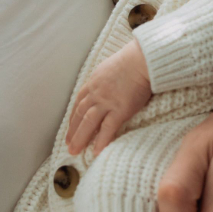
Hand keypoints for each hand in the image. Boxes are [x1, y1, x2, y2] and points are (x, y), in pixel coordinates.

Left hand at [66, 39, 150, 155]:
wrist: (143, 59)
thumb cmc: (132, 60)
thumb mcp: (111, 67)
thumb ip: (105, 79)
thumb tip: (107, 85)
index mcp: (94, 82)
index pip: (79, 103)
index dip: (73, 117)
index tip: (70, 128)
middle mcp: (96, 94)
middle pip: (79, 115)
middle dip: (73, 131)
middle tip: (69, 145)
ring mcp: (106, 102)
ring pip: (88, 123)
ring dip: (80, 138)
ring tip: (75, 151)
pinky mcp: (119, 109)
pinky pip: (107, 128)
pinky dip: (100, 141)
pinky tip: (96, 151)